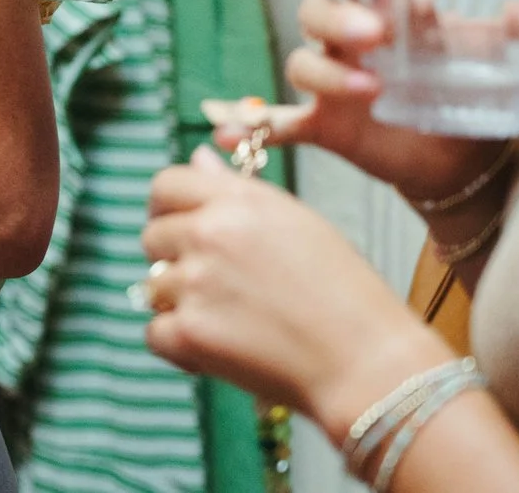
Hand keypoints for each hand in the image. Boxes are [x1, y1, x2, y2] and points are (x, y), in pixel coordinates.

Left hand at [143, 147, 456, 443]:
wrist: (367, 361)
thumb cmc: (344, 294)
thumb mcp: (298, 222)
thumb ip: (238, 191)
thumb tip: (198, 158)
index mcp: (238, 201)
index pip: (166, 184)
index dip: (166, 208)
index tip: (177, 227)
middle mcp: (210, 233)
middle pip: (152, 237)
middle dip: (174, 259)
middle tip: (215, 285)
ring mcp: (195, 282)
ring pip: (152, 287)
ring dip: (180, 304)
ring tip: (231, 320)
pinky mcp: (190, 332)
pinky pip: (154, 333)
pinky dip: (179, 346)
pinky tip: (218, 349)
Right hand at [221, 0, 518, 204]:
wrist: (466, 159)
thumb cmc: (472, 91)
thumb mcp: (502, 57)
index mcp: (388, 12)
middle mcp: (351, 41)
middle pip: (317, 12)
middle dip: (338, 18)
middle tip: (374, 33)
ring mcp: (333, 83)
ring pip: (301, 62)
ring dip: (326, 72)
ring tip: (368, 89)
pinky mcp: (326, 125)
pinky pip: (279, 123)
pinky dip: (253, 128)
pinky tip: (229, 137)